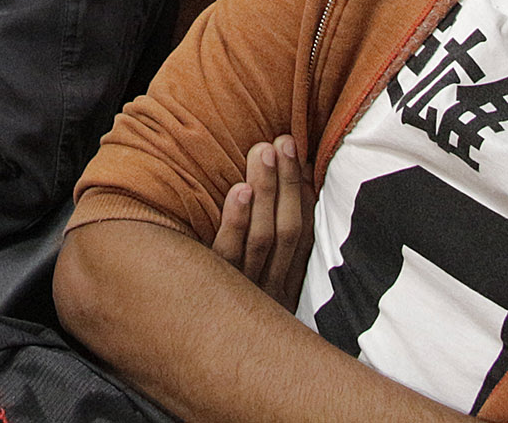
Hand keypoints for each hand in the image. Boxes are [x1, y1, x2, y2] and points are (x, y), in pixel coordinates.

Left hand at [211, 134, 312, 309]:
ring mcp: (242, 292)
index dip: (301, 191)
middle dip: (286, 184)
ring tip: (262, 152)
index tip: (297, 151)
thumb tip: (274, 193)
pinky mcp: (211, 293)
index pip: (301, 233)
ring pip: (261, 237)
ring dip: (266, 191)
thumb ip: (266, 255)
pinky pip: (226, 256)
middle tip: (282, 142)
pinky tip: (238, 191)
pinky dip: (235, 222)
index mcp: (283, 285)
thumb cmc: (227, 319)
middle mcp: (268, 290)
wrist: (206, 366)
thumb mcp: (256, 292)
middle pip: (285, 231)